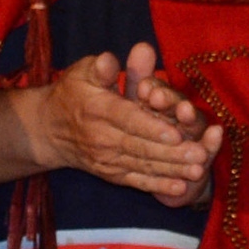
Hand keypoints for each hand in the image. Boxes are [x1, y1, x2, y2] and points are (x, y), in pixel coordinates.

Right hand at [19, 46, 220, 204]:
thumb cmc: (73, 94)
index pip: (126, 119)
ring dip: (171, 170)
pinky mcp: (110, 173)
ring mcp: (106, 159)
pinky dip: (158, 185)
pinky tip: (180, 187)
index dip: (151, 127)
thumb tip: (110, 60)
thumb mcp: (82, 73)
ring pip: (142, 165)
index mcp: (97, 109)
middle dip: (171, 153)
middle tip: (199, 154)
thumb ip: (101, 68)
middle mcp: (101, 137)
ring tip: (197, 170)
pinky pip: (136, 180)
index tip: (176, 132)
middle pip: (139, 146)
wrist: (49, 129)